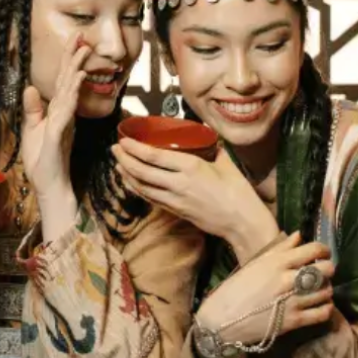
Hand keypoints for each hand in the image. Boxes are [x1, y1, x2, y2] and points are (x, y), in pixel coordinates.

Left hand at [20, 34, 87, 237]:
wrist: (49, 186)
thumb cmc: (42, 161)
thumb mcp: (32, 130)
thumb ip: (33, 110)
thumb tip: (31, 88)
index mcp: (57, 111)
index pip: (63, 82)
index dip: (67, 61)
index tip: (73, 41)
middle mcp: (64, 114)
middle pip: (69, 81)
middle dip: (74, 57)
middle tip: (81, 36)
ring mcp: (63, 122)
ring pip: (70, 90)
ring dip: (76, 69)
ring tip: (82, 50)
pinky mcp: (59, 132)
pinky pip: (66, 109)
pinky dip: (72, 93)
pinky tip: (76, 79)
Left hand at [112, 139, 278, 259]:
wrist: (243, 223)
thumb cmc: (239, 192)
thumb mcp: (226, 163)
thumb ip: (213, 147)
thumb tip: (208, 135)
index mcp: (190, 167)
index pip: (154, 157)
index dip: (134, 149)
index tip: (123, 140)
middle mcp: (178, 184)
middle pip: (142, 171)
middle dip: (124, 159)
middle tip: (114, 149)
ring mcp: (175, 200)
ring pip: (142, 187)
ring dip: (126, 174)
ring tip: (118, 163)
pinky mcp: (175, 211)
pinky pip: (150, 198)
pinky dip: (137, 189)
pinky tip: (131, 182)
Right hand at [196, 233, 334, 346]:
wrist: (223, 318)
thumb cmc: (236, 288)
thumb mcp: (256, 263)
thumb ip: (279, 248)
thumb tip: (299, 235)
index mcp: (277, 262)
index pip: (314, 250)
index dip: (324, 251)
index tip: (323, 254)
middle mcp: (288, 279)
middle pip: (326, 270)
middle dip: (327, 270)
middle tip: (321, 273)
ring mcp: (293, 301)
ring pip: (326, 291)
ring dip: (325, 289)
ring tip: (318, 290)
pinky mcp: (295, 321)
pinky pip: (323, 312)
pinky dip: (326, 308)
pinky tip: (318, 305)